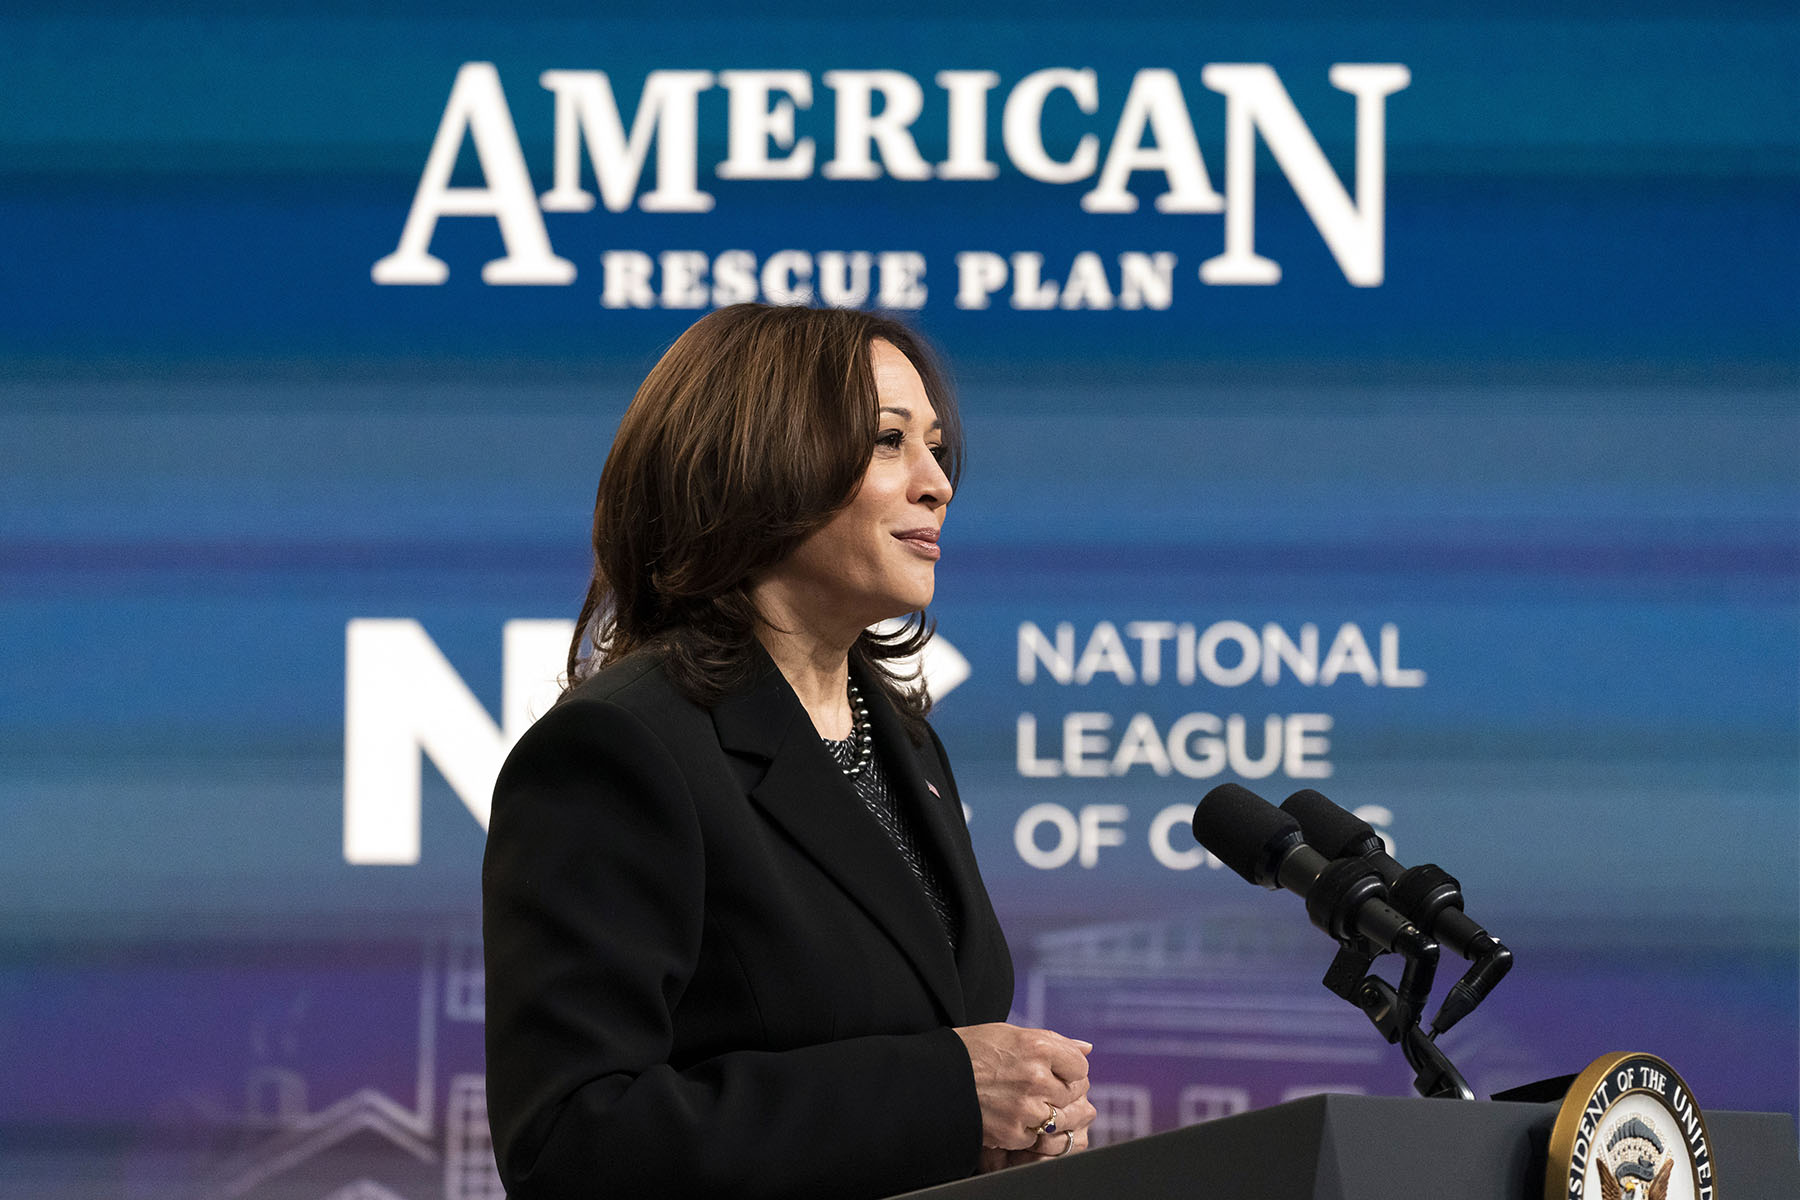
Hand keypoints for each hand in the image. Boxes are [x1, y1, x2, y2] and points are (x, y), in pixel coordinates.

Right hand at [952, 1023, 1094, 1164]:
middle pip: (1073, 1093)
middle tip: (1037, 1088)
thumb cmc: (972, 1051)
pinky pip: (1035, 1137)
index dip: (1068, 1070)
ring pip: (1058, 1118)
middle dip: (1059, 1092)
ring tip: (1022, 1102)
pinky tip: (1006, 1115)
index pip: (1079, 1066)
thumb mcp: (1010, 1034)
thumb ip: (1053, 1042)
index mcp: (1037, 1046)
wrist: (933, 1078)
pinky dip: (1024, 1130)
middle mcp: (1035, 1076)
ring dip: (1045, 1114)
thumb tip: (1087, 1048)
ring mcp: (1025, 1107)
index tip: (1054, 1071)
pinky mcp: (1013, 1131)